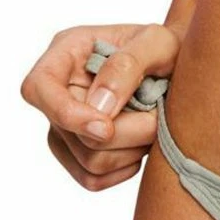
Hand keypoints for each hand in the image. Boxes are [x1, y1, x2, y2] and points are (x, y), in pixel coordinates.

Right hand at [20, 22, 180, 191]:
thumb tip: (100, 106)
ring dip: (131, 150)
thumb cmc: (166, 48)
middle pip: (70, 133)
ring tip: (154, 124)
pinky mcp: (79, 153)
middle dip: (123, 132)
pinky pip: (94, 179)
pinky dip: (125, 168)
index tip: (106, 126)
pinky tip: (142, 143)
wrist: (181, 68)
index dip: (65, 113)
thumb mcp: (158, 41)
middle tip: (157, 115)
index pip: (38, 87)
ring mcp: (66, 125)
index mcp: (67, 52)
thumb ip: (129, 64)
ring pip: (87, 161)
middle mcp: (60, 90)